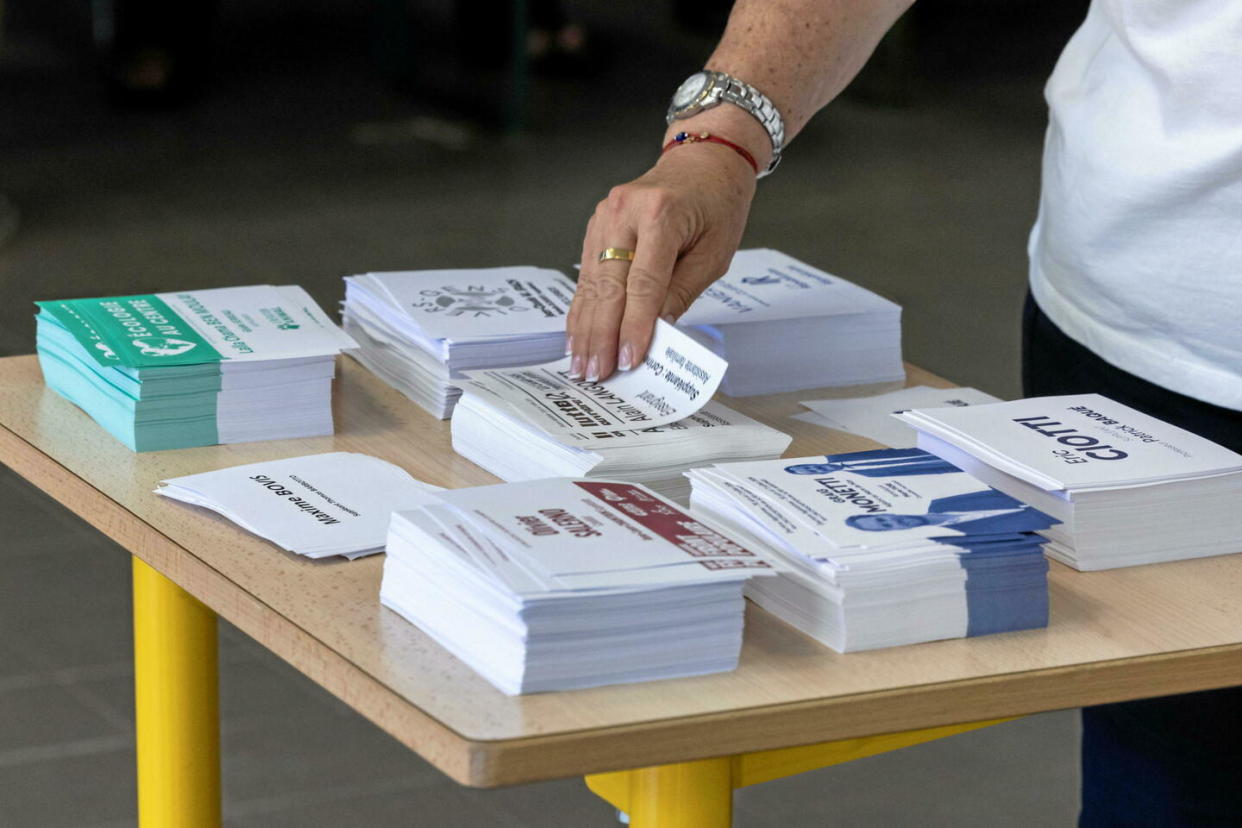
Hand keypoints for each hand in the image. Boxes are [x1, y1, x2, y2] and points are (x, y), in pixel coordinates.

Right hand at [567, 140, 756, 381]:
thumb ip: (681, 293)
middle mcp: (624, 211)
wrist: (703, 162)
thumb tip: (655, 334)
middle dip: (602, 335)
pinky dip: (582, 308)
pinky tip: (577, 336)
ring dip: (585, 328)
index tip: (628, 360)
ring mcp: (604, 216)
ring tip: (582, 364)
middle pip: (609, 286)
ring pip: (590, 283)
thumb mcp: (713, 254)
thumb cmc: (717, 207)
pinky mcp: (596, 225)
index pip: (643, 283)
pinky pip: (586, 274)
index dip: (634, 326)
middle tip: (597, 373)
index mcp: (661, 214)